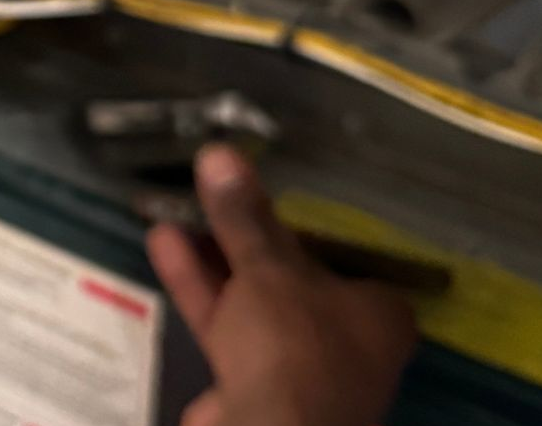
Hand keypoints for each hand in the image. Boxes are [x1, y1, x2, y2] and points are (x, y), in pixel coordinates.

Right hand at [148, 146, 414, 425]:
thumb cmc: (293, 344)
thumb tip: (219, 154)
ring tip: (180, 202)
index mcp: (377, 314)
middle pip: (292, 273)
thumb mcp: (270, 268)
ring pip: (253, 299)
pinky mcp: (252, 386)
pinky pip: (227, 325)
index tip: (273, 182)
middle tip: (217, 183)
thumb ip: (244, 217)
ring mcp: (296, 369)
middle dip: (249, 232)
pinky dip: (199, 286)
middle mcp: (344, 344)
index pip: (347, 252)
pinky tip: (165, 242)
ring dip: (215, 254)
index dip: (308, 218)